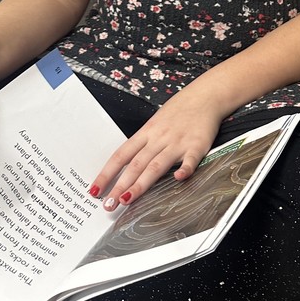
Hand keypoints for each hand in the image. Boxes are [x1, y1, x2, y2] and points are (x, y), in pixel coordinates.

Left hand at [89, 86, 223, 210]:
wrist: (205, 95)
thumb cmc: (179, 111)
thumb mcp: (155, 123)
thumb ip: (144, 144)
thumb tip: (127, 166)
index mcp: (146, 133)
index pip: (120, 156)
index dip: (106, 174)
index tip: (95, 190)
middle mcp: (158, 139)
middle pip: (135, 164)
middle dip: (120, 186)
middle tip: (108, 205)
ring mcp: (177, 142)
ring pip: (156, 165)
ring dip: (141, 184)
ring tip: (128, 199)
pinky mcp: (197, 145)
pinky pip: (190, 159)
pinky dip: (185, 169)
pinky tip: (179, 179)